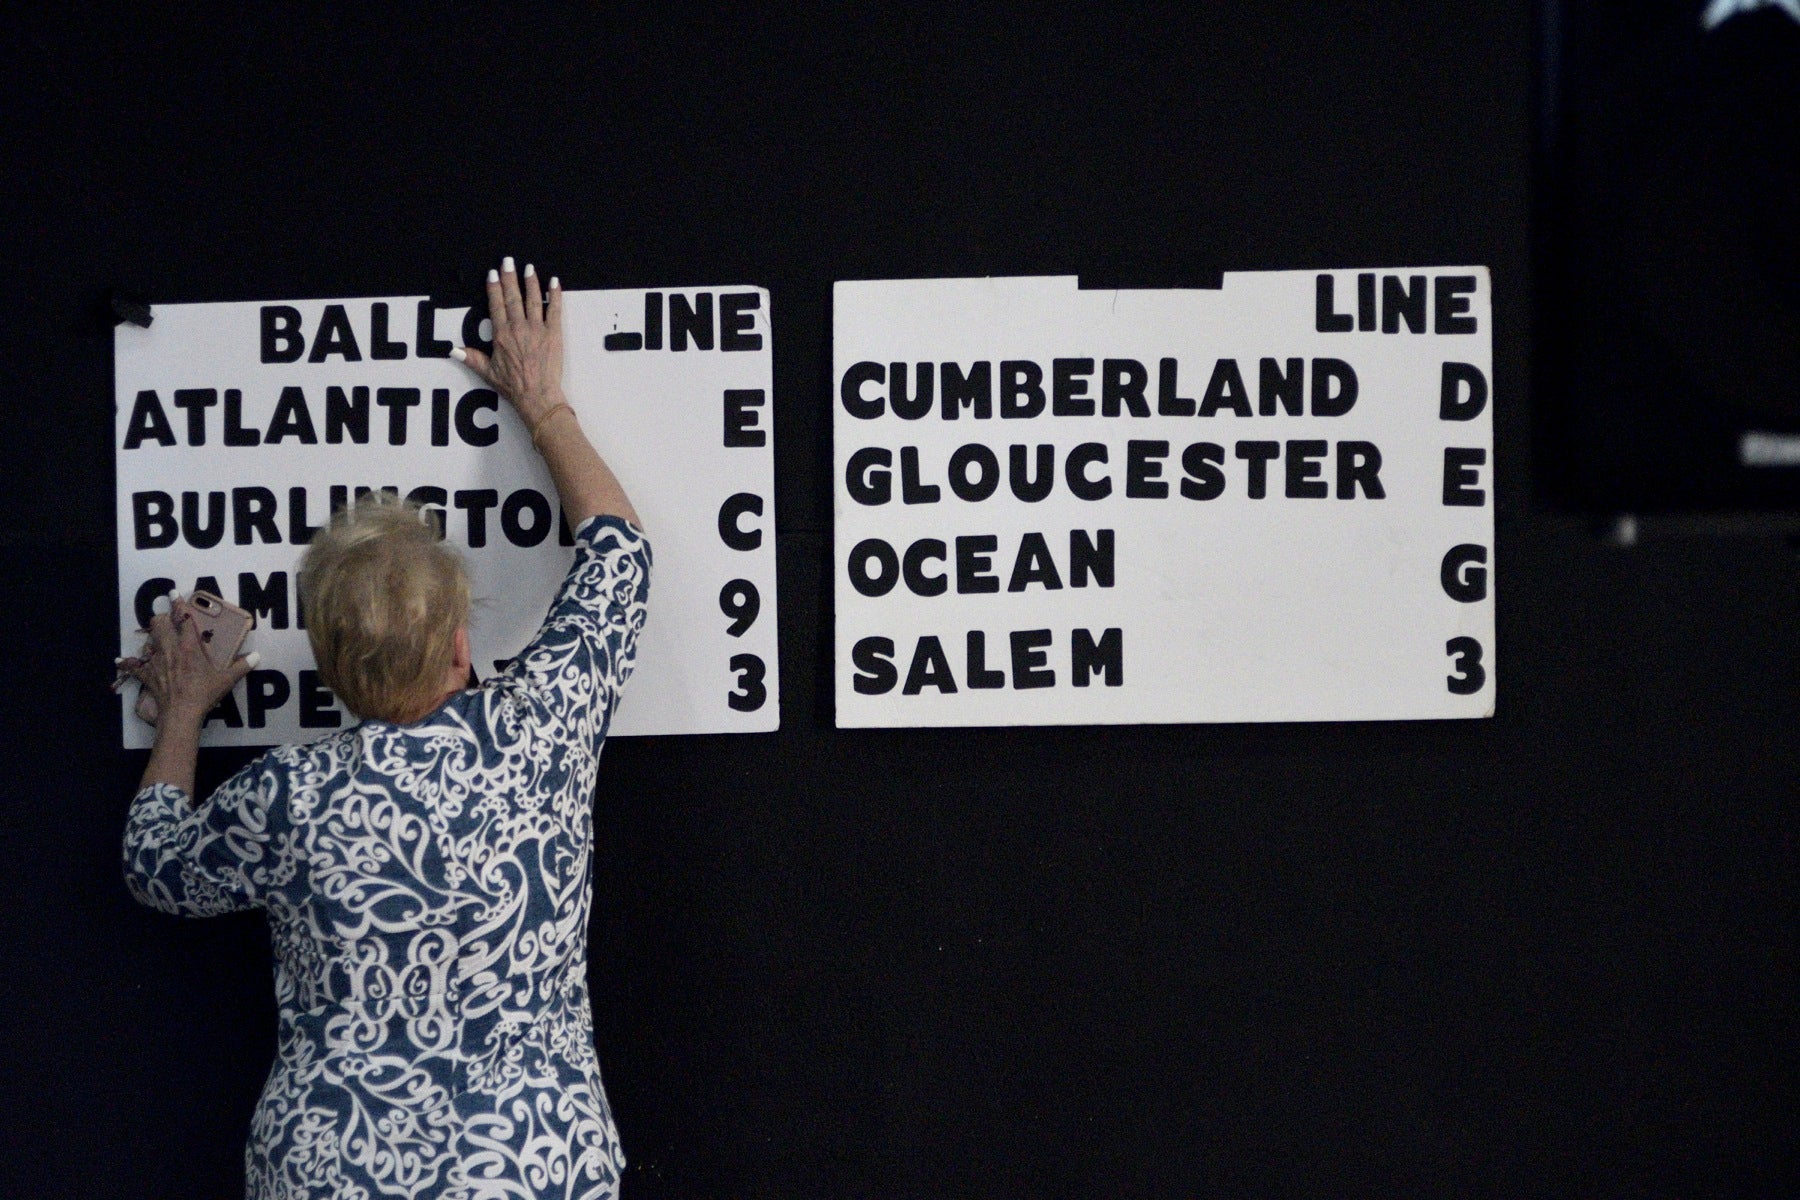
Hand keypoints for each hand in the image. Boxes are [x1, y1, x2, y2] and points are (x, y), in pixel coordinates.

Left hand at [126, 596, 256, 725]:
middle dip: (161, 618)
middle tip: (167, 620)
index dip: (178, 604)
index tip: (174, 594)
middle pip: (158, 624)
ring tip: (157, 638)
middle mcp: (170, 649)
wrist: (181, 713)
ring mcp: (156, 661)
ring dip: (151, 637)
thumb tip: (257, 656)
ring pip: (147, 640)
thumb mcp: (226, 680)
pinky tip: (122, 661)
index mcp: (189, 647)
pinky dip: (129, 664)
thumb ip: (242, 666)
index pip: (183, 619)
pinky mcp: (147, 674)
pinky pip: (134, 666)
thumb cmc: (203, 694)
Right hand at [452, 256, 566, 428]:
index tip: (492, 274)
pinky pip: (555, 309)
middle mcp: (518, 328)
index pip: (496, 305)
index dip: (494, 288)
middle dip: (509, 277)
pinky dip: (555, 295)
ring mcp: (537, 329)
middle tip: (507, 261)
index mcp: (501, 335)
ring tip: (528, 267)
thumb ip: (471, 358)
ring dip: (530, 282)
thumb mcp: (488, 373)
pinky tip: (554, 282)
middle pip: (513, 297)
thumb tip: (453, 350)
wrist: (537, 396)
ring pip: (533, 299)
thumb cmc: (513, 387)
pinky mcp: (554, 334)